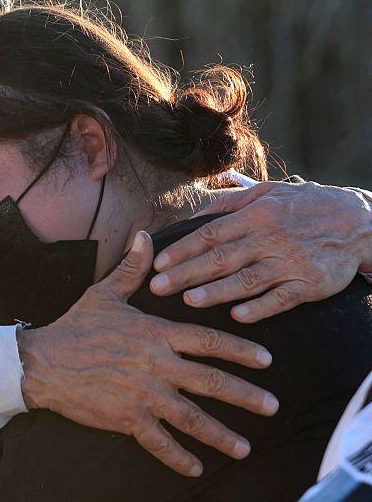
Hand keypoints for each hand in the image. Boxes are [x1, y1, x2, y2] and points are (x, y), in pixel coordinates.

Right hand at [19, 231, 277, 476]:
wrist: (42, 362)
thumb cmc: (75, 327)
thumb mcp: (105, 294)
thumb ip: (132, 268)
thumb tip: (143, 235)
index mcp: (154, 334)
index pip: (208, 341)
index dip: (240, 350)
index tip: (266, 361)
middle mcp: (155, 365)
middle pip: (211, 381)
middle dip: (245, 396)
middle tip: (272, 407)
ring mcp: (142, 394)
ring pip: (191, 417)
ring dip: (221, 434)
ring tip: (244, 446)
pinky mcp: (126, 418)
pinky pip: (159, 441)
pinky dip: (179, 457)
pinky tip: (196, 468)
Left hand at [149, 181, 371, 321]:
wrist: (359, 222)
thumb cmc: (305, 205)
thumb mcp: (268, 192)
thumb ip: (230, 203)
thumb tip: (194, 215)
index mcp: (256, 215)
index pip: (211, 234)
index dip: (183, 250)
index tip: (158, 263)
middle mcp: (270, 238)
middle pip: (222, 258)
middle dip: (187, 274)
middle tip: (158, 287)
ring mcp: (291, 262)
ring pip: (247, 280)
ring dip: (216, 292)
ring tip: (189, 301)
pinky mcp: (310, 284)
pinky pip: (281, 298)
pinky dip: (260, 308)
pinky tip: (237, 316)